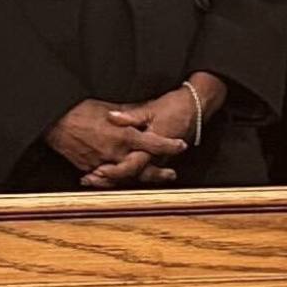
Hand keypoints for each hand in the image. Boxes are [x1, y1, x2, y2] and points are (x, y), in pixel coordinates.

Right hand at [44, 97, 185, 185]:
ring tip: (154, 180)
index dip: (168, 145)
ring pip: (126, 177)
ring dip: (141, 179)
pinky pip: (108, 180)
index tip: (181, 145)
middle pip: (142, 168)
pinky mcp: (90, 170)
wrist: (57, 122)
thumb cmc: (83, 110)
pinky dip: (118, 181)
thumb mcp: (111, 108)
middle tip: (172, 174)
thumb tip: (143, 118)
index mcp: (123, 136)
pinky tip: (126, 182)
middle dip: (159, 172)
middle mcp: (115, 153)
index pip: (152, 143)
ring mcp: (102, 164)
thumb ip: (130, 116)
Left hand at [85, 75, 228, 187]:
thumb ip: (130, 116)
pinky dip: (127, 173)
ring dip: (115, 179)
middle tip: (89, 179)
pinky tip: (113, 173)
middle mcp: (155, 157)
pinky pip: (142, 170)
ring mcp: (159, 160)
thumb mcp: (151, 109)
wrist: (196, 107)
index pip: (129, 165)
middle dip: (108, 180)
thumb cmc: (175, 106)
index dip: (112, 171)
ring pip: (134, 176)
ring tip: (95, 179)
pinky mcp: (161, 158)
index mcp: (151, 146)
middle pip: (129, 176)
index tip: (95, 171)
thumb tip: (111, 117)